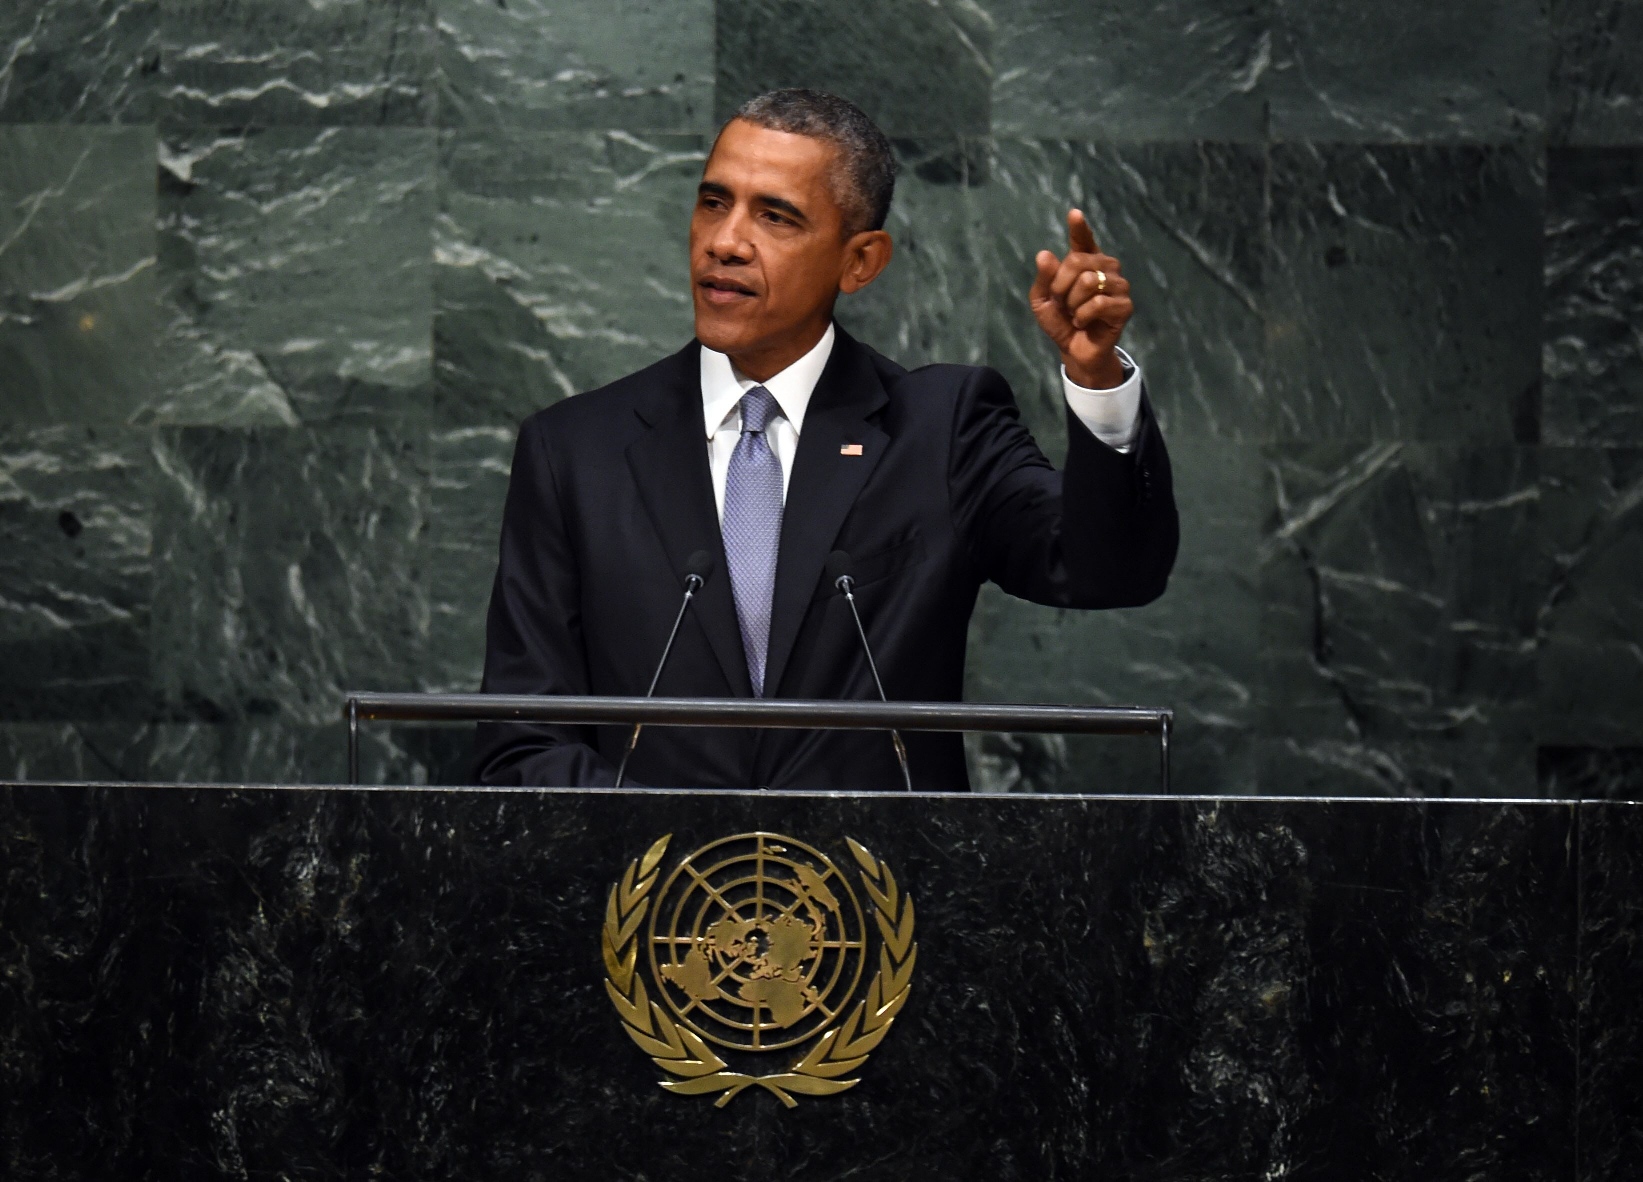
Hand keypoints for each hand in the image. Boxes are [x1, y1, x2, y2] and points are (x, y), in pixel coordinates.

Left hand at [1029, 209, 1133, 389]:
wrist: (1074, 350)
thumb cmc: (1060, 322)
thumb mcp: (1042, 301)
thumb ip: (1044, 279)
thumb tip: (1044, 254)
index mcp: (1085, 262)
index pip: (1083, 240)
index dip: (1079, 227)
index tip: (1074, 214)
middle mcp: (1105, 268)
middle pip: (1078, 261)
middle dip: (1060, 286)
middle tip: (1062, 303)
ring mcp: (1118, 285)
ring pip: (1089, 282)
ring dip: (1072, 303)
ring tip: (1074, 314)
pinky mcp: (1125, 306)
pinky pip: (1099, 303)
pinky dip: (1083, 315)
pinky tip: (1083, 322)